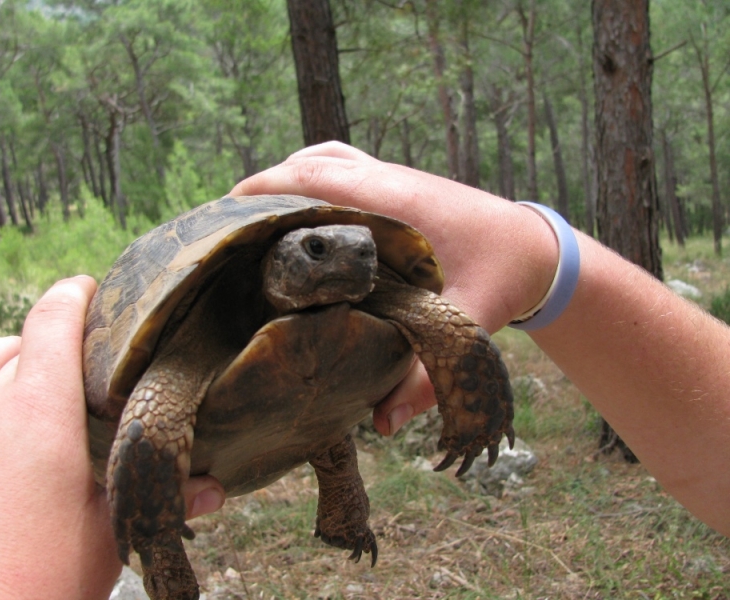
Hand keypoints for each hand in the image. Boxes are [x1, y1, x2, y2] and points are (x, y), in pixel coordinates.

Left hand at [0, 276, 224, 599]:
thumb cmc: (36, 579)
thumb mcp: (108, 533)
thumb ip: (160, 496)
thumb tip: (215, 488)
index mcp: (38, 411)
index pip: (52, 318)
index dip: (74, 293)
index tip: (90, 288)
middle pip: (15, 340)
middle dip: (47, 339)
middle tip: (77, 361)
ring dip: (4, 363)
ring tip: (28, 384)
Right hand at [231, 142, 557, 434]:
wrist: (537, 249)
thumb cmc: (504, 278)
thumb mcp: (468, 325)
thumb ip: (426, 376)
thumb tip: (381, 422)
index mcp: (398, 203)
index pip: (318, 178)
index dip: (267, 190)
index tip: (225, 213)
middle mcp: (391, 180)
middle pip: (313, 162)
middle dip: (265, 185)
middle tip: (226, 224)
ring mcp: (395, 177)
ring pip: (328, 158)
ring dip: (287, 176)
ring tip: (252, 215)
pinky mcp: (399, 185)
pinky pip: (344, 166)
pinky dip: (312, 176)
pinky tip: (300, 210)